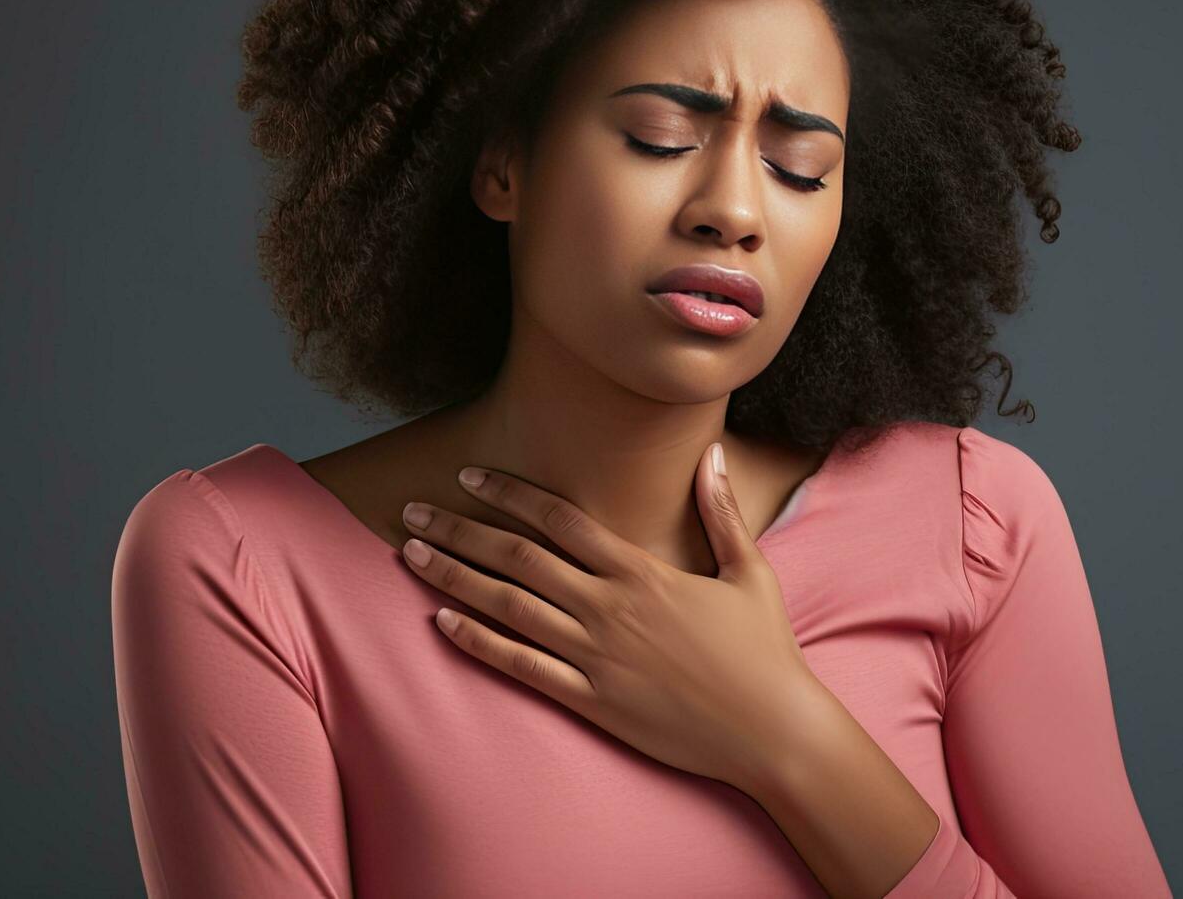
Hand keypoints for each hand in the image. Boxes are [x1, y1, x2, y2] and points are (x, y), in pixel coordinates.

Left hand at [395, 441, 840, 791]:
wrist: (771, 729)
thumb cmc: (764, 651)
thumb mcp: (750, 571)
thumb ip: (722, 511)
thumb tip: (710, 453)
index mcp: (643, 572)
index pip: (560, 519)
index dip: (509, 494)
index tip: (468, 476)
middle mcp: (609, 608)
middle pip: (518, 558)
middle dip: (460, 530)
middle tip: (412, 512)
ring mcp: (595, 656)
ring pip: (507, 607)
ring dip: (453, 578)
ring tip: (411, 555)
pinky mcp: (591, 700)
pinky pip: (520, 666)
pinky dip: (477, 643)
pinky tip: (442, 622)